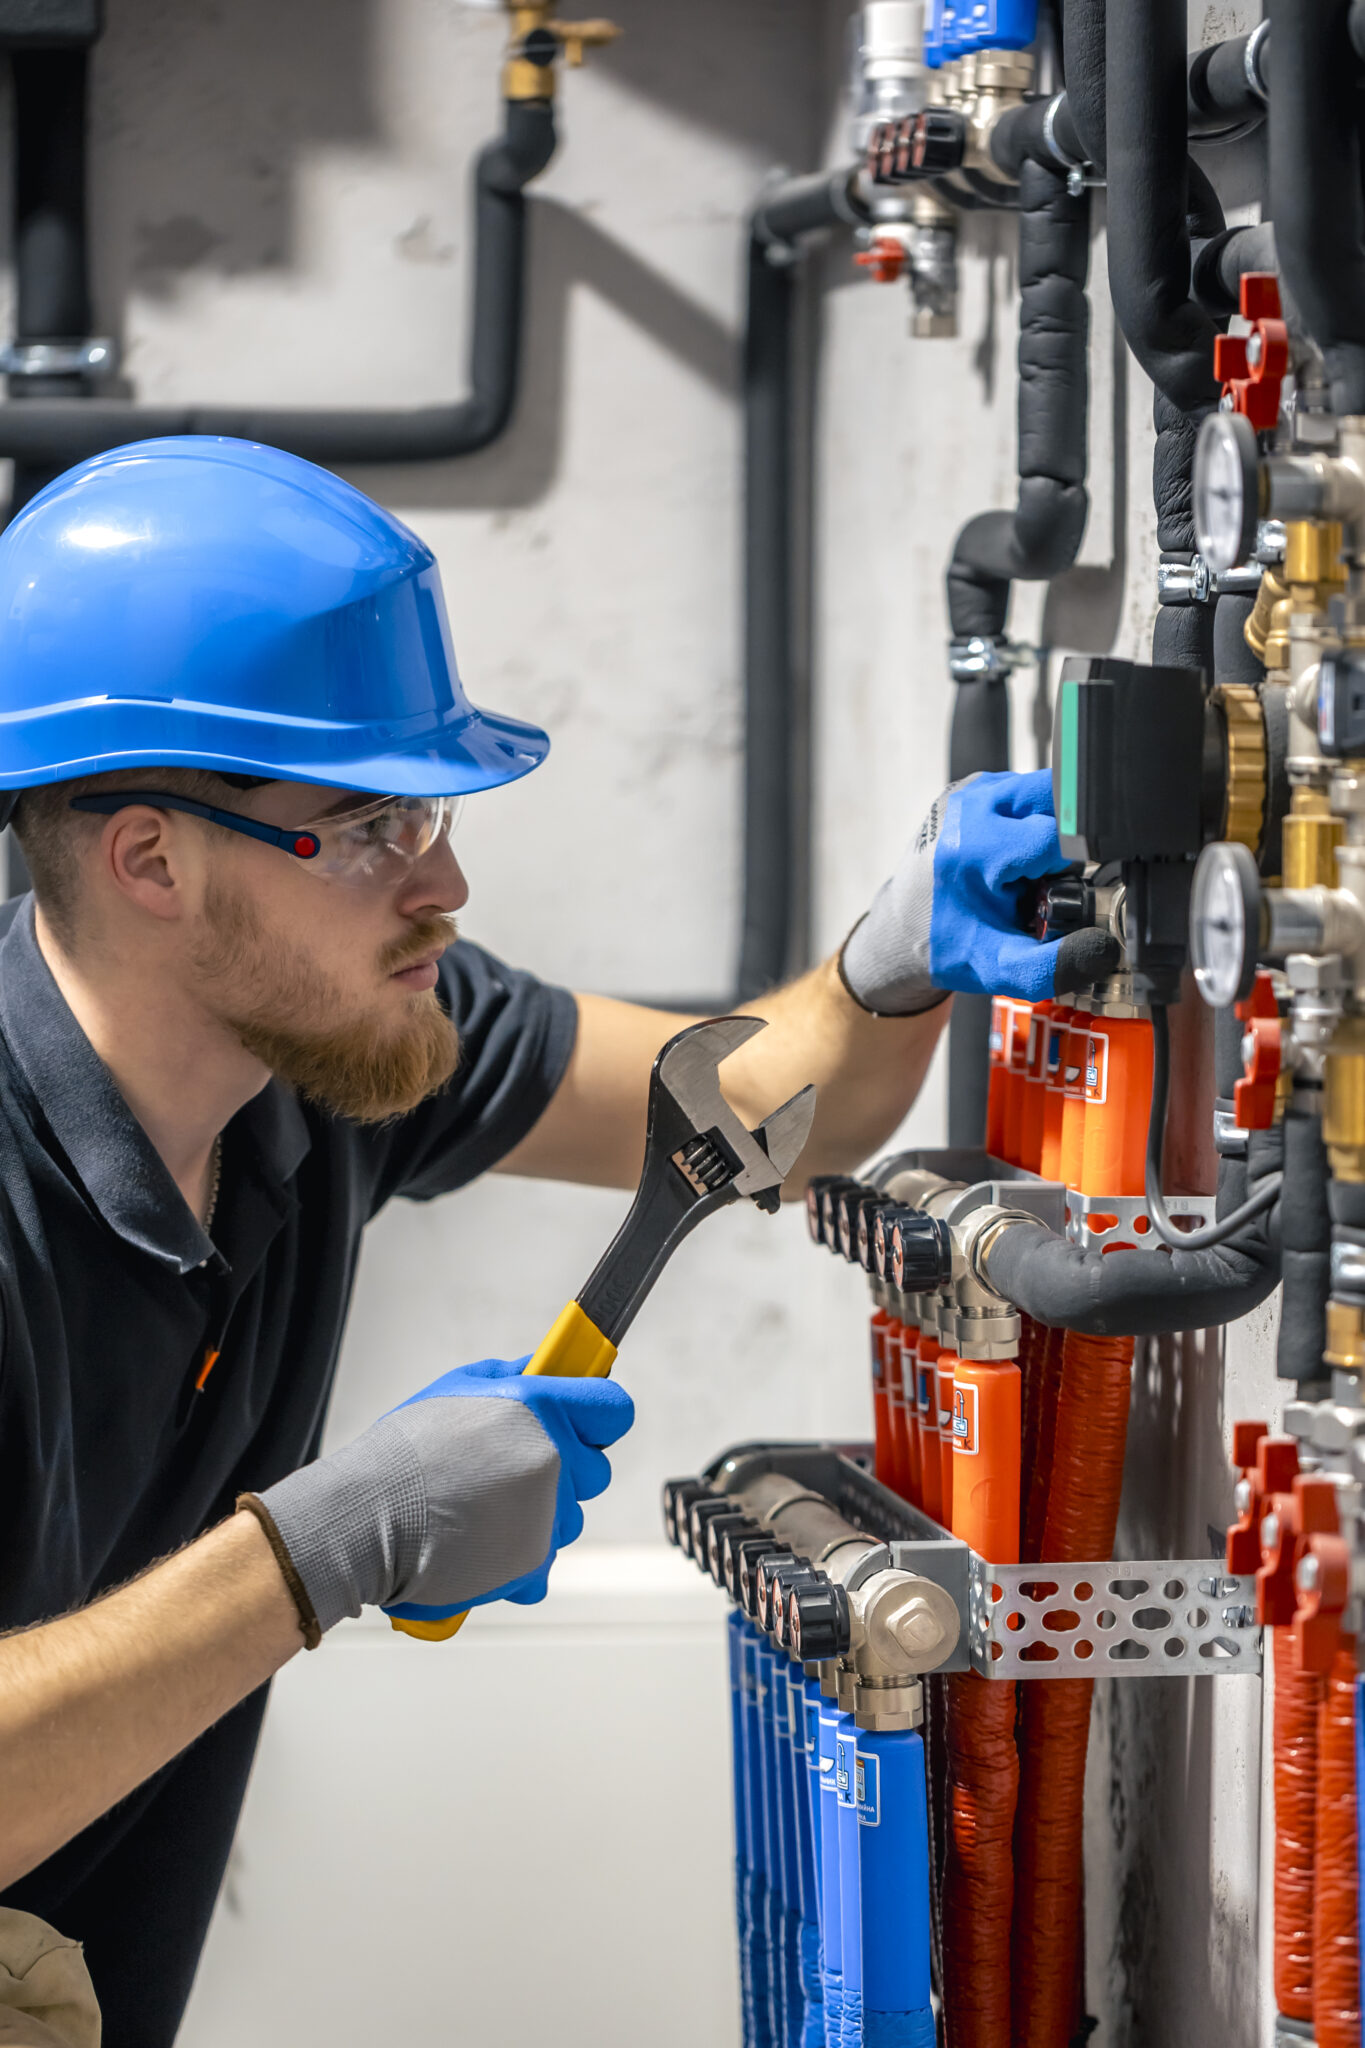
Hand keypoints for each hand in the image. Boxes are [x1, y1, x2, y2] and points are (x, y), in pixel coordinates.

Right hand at [252, 1359, 634, 1632]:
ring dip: (539, 1516)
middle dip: (564, 1472)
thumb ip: (516, 1378)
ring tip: (480, 1508)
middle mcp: (554, 1459)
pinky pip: (545, 1561)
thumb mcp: (460, 1387)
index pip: (614, 1411)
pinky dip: (518, 1558)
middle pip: (596, 1471)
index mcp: (541, 1407)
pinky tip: (479, 1543)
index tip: (583, 1423)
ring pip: (570, 1518)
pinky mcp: (533, 1562)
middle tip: (508, 1471)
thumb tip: (547, 1370)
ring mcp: (547, 1515)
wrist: (364, 1518)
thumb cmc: (405, 1452)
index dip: (597, 1417)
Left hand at [838, 770, 1119, 1012]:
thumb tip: (1103, 949)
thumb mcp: (1000, 968)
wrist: (904, 929)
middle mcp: (971, 805)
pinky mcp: (976, 786)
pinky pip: (1029, 793)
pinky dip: (1035, 822)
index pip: (1060, 836)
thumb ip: (1054, 966)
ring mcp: (972, 790)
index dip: (1070, 868)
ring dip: (1052, 829)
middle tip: (1040, 881)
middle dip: (1065, 842)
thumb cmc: (948, 943)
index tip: (1050, 894)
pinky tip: (1016, 856)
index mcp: (975, 844)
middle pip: (1059, 800)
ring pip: (1049, 792)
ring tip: (1025, 870)